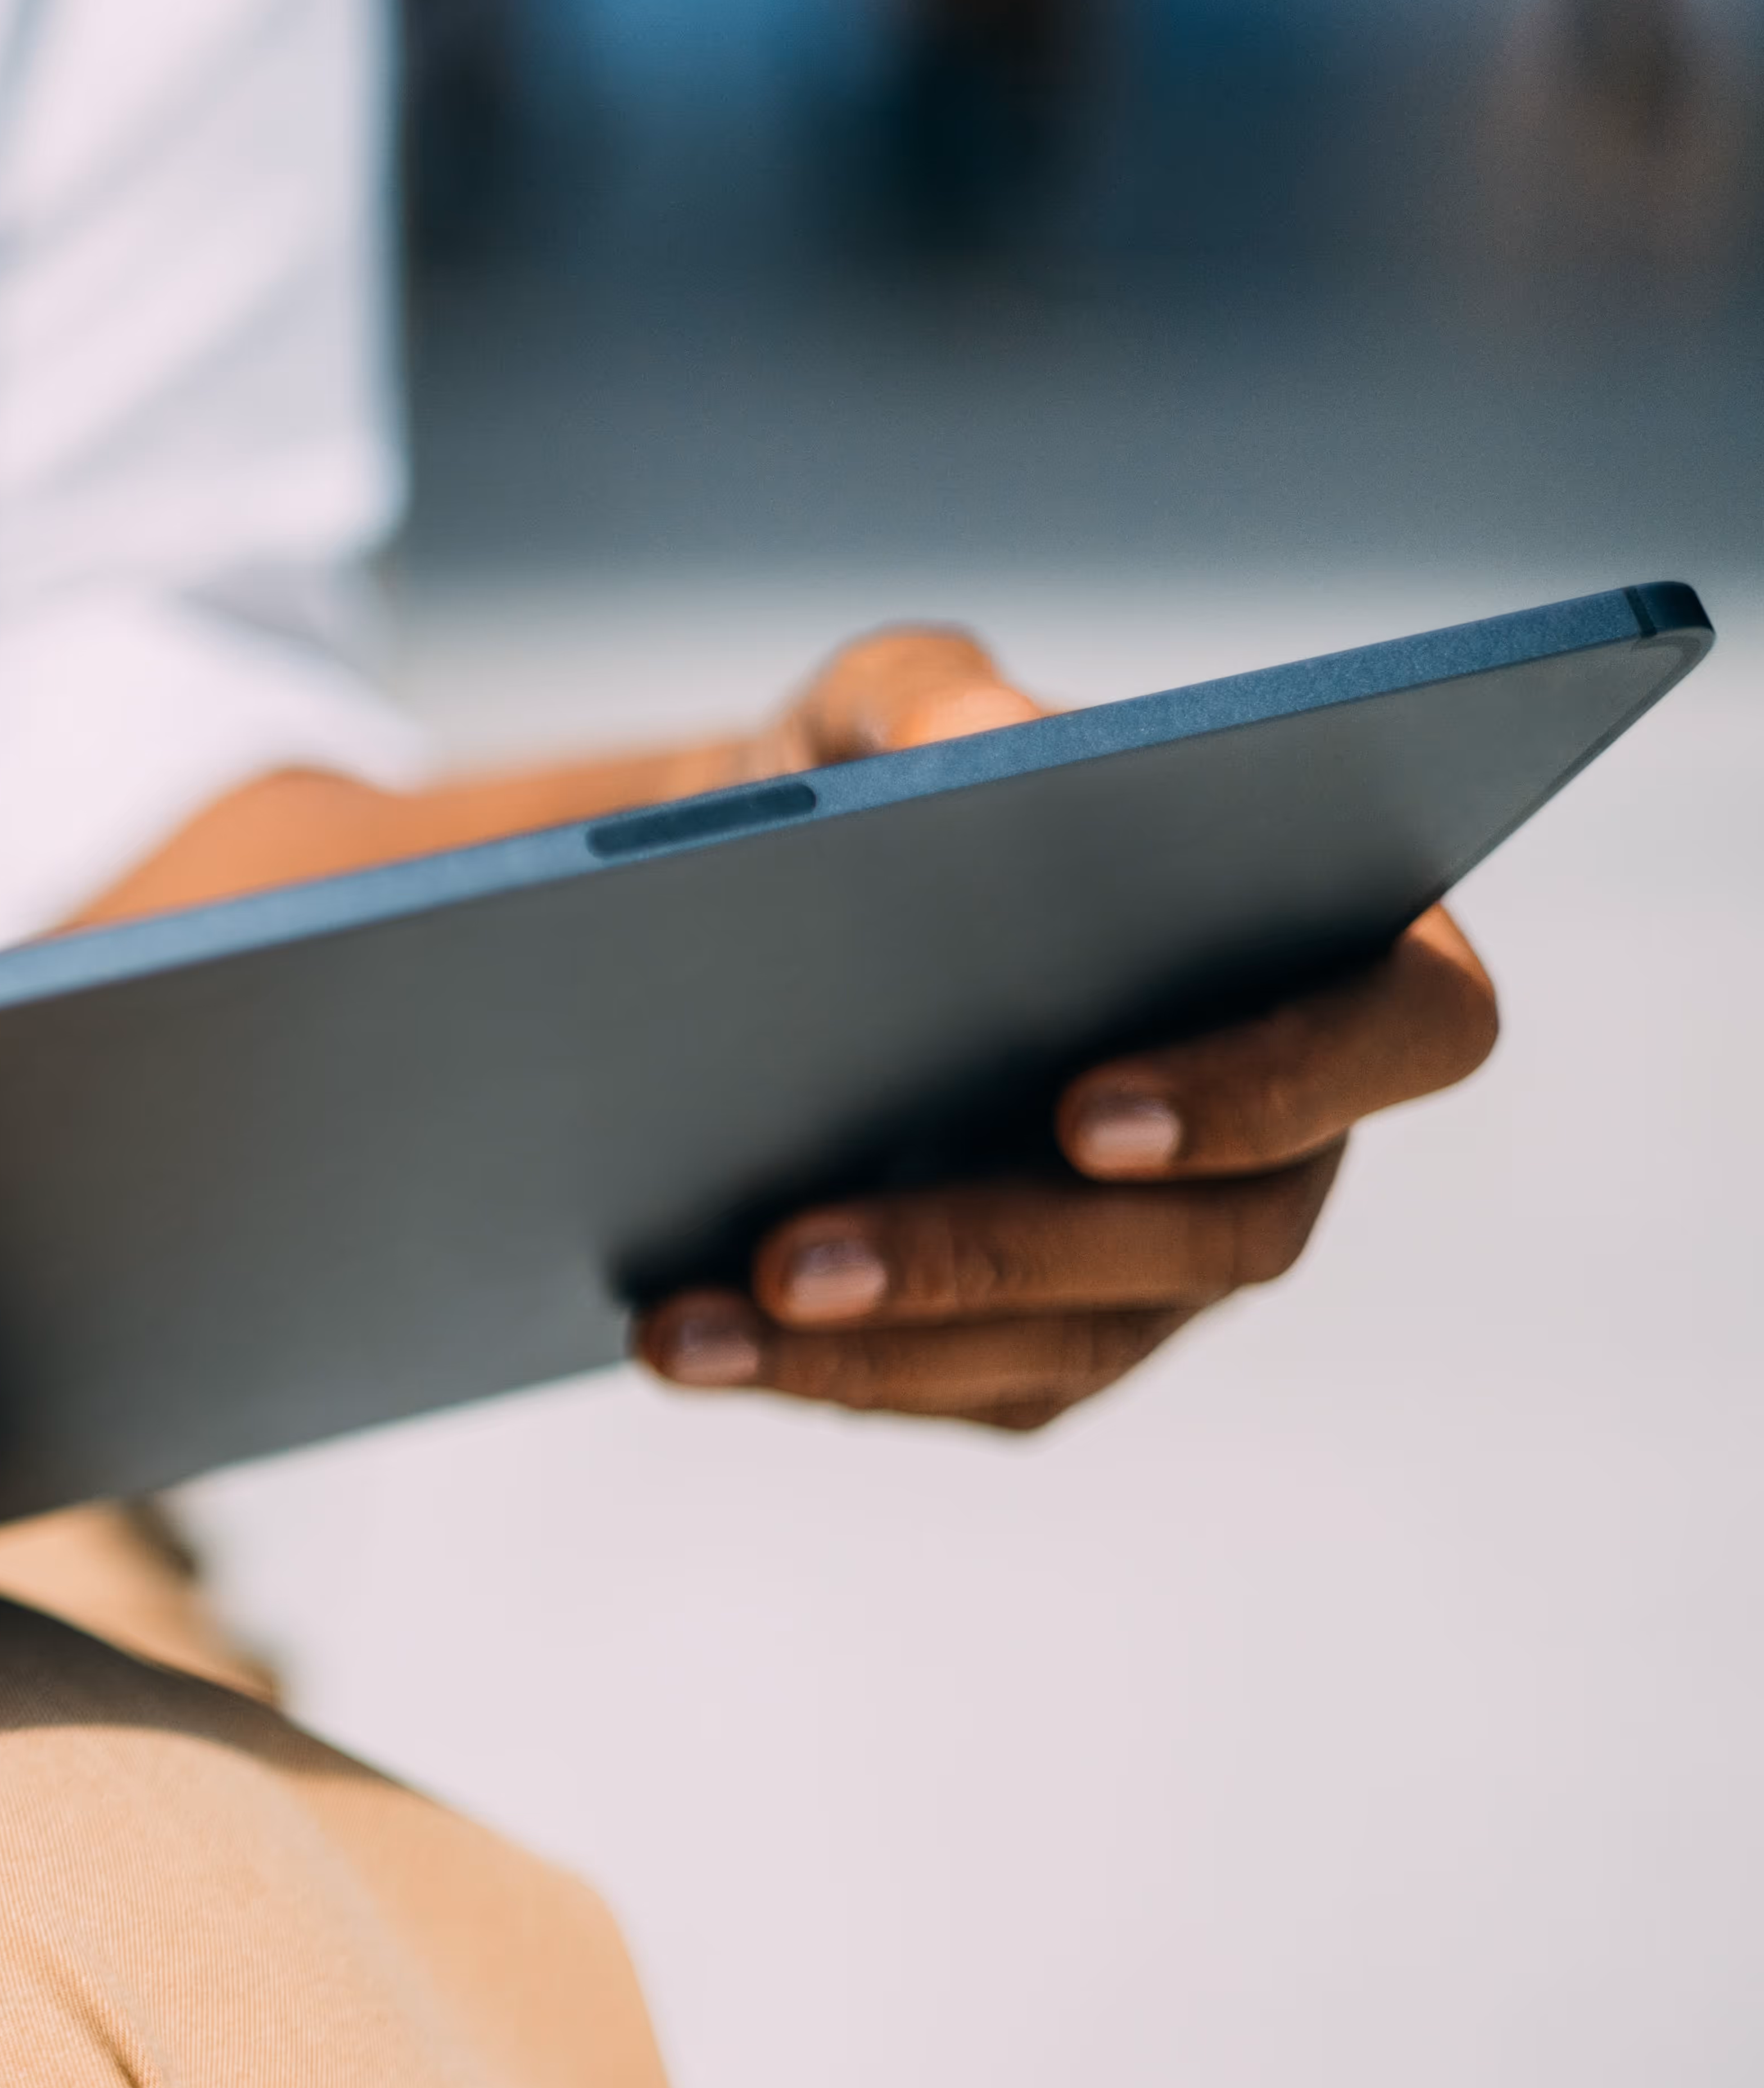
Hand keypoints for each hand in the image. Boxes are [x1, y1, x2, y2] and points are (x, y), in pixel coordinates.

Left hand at [632, 628, 1502, 1430]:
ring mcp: (1174, 1261)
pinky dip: (812, 1374)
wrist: (773, 905)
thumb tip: (961, 751)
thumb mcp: (892, 706)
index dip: (1274, 1083)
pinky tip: (681, 1341)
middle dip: (991, 1249)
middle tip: (798, 1253)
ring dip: (871, 1346)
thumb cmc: (892, 784)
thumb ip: (939, 700)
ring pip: (1066, 1339)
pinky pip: (958, 1387)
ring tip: (690, 1323)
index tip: (1088, 1112)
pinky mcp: (1051, 1343)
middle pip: (1211, 1234)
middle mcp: (1289, 1134)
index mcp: (1338, 953)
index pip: (1406, 1031)